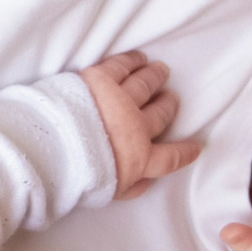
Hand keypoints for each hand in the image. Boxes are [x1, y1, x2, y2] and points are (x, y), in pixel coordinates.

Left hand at [80, 52, 200, 199]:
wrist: (55, 150)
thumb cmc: (78, 177)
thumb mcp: (109, 192)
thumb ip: (132, 187)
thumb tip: (147, 182)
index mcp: (139, 158)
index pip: (170, 157)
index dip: (185, 152)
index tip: (196, 146)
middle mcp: (136, 127)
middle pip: (159, 114)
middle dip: (168, 105)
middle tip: (172, 97)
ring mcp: (120, 100)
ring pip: (145, 85)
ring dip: (155, 77)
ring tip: (161, 71)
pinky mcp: (101, 79)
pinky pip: (123, 66)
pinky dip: (133, 61)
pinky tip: (139, 58)